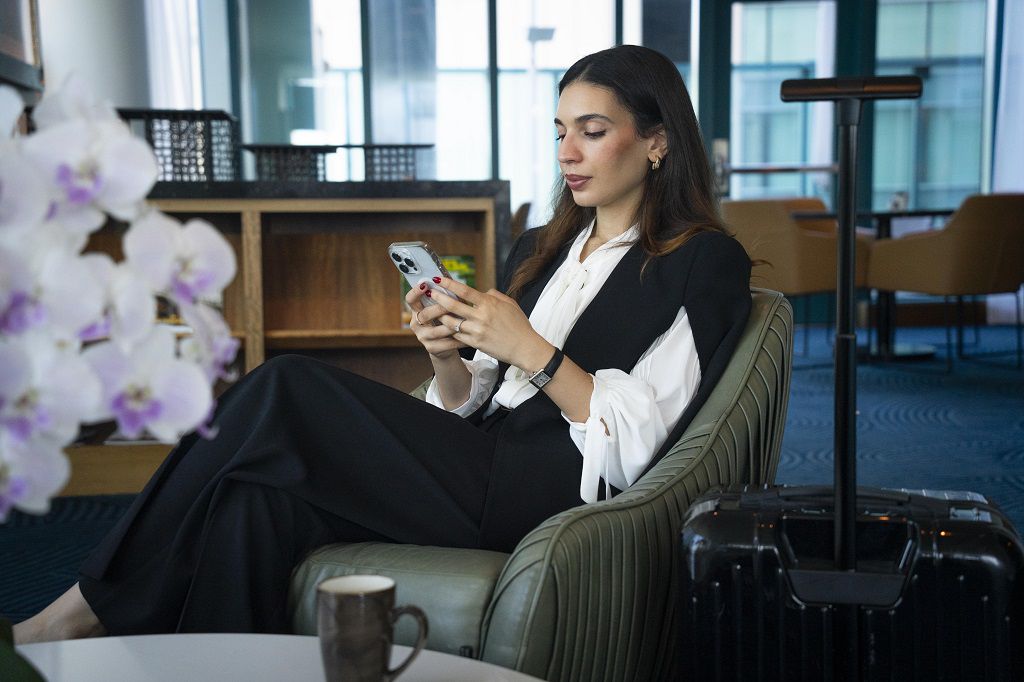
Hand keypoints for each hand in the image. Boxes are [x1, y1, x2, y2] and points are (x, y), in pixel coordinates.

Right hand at [405, 283, 465, 359]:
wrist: (444, 346)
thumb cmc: (445, 320)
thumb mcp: (442, 309)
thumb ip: (445, 297)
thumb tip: (453, 282)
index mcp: (417, 310)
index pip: (410, 299)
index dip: (415, 292)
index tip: (425, 285)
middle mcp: (416, 323)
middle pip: (424, 315)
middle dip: (439, 309)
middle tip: (451, 305)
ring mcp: (422, 337)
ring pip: (436, 331)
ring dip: (450, 325)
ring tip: (462, 321)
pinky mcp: (431, 348)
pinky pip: (445, 343)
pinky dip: (458, 339)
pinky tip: (467, 334)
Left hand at [425, 277, 553, 371]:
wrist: (524, 347)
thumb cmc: (519, 325)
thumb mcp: (510, 304)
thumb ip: (495, 295)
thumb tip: (483, 291)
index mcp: (489, 304)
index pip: (464, 291)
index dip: (449, 284)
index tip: (438, 279)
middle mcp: (480, 316)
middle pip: (452, 305)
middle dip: (438, 297)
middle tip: (429, 292)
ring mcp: (476, 331)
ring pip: (451, 322)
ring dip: (440, 315)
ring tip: (434, 311)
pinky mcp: (475, 343)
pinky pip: (457, 335)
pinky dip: (449, 330)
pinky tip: (444, 327)